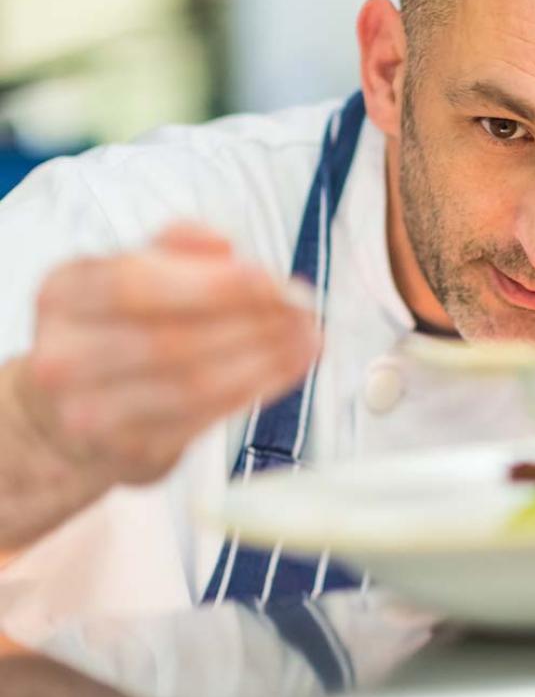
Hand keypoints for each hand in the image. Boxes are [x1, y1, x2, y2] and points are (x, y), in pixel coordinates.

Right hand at [13, 223, 319, 485]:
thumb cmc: (117, 326)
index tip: (272, 279)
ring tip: (308, 338)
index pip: (136, 285)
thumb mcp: (131, 270)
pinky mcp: (129, 452)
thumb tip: (223, 244)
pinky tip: (289, 368)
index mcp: (63, 293)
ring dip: (265, 359)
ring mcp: (90, 413)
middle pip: (172, 339)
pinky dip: (256, 390)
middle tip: (304, 308)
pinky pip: (204, 419)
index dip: (213, 283)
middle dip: (253, 321)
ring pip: (194, 384)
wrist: (67, 418)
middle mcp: (64, 357)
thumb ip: (177, 245)